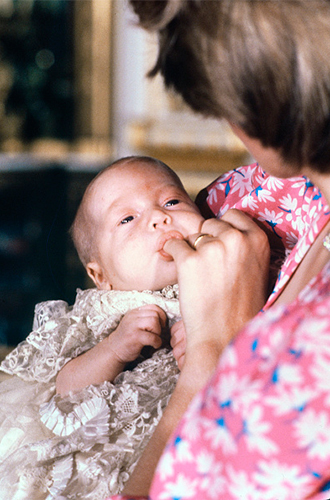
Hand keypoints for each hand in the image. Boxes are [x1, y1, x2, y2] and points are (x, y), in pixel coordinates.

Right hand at [106, 304, 166, 365]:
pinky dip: (157, 342)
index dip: (161, 315)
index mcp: (134, 312)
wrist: (113, 350)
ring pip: (154, 322)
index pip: (153, 307)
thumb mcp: (134, 324)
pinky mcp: (134, 337)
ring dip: (158, 332)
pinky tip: (154, 345)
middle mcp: (133, 317)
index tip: (161, 325)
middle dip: (160, 325)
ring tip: (154, 338)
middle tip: (157, 333)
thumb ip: (145, 318)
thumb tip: (163, 319)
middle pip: (155, 314)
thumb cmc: (127, 339)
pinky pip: (153, 337)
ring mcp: (133, 326)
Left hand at [164, 209, 269, 360]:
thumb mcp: (256, 270)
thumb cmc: (241, 307)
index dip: (223, 228)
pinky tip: (178, 267)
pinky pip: (173, 245)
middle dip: (206, 240)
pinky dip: (171, 254)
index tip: (218, 242)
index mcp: (257, 240)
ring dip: (190, 249)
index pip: (233, 214)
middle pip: (210, 224)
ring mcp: (212, 248)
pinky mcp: (189, 260)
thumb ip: (244, 246)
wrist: (224, 335)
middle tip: (208, 265)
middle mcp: (236, 239)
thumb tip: (222, 229)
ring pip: (192, 235)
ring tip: (197, 274)